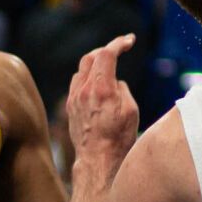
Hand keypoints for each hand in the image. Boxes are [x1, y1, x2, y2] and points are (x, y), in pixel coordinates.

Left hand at [66, 33, 138, 163]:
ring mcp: (74, 99)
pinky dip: (87, 78)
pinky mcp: (70, 108)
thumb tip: (114, 83)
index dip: (119, 43)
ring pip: (81, 70)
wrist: (98, 161)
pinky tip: (97, 85)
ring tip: (109, 68)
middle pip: (90, 57)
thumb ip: (122, 89)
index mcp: (102, 88)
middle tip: (119, 50)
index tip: (130, 41)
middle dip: (106, 50)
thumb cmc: (118, 138)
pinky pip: (76, 84)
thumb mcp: (131, 110)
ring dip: (95, 64)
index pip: (107, 54)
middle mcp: (84, 90)